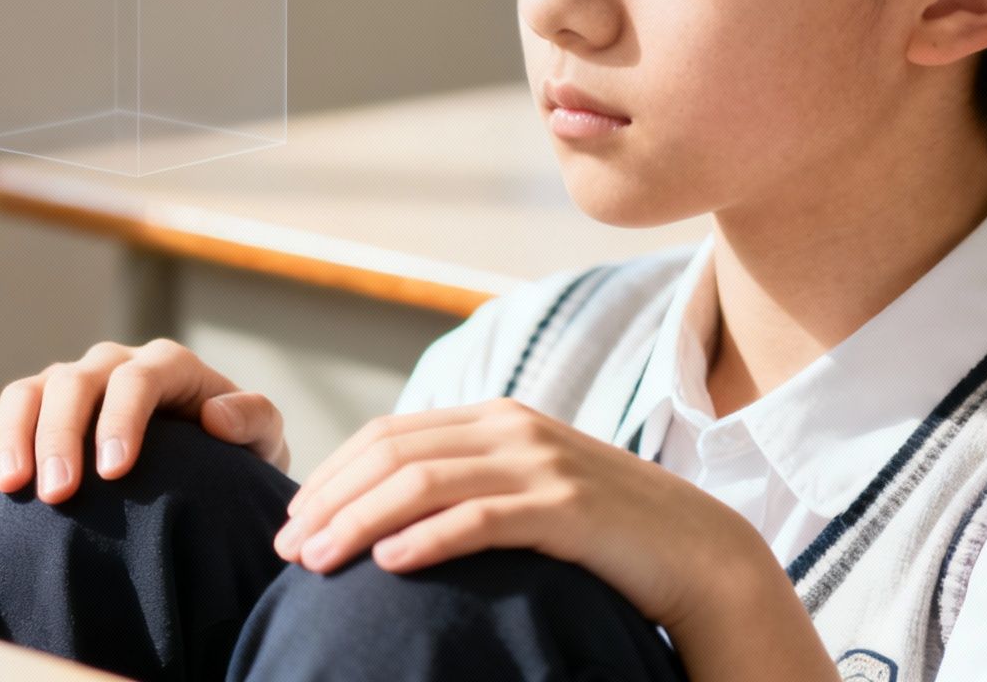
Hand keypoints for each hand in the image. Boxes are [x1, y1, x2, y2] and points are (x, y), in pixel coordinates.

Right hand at [0, 338, 288, 503]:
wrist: (202, 475)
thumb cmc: (233, 460)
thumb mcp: (262, 443)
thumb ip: (254, 421)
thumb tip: (214, 415)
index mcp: (168, 366)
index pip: (138, 379)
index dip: (121, 420)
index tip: (113, 473)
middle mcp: (113, 365)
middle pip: (75, 383)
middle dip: (61, 436)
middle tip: (57, 494)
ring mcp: (70, 385)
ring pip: (29, 391)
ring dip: (15, 435)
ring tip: (11, 486)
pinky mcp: (37, 412)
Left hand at [270, 397, 767, 632]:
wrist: (700, 552)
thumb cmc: (605, 534)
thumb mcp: (532, 491)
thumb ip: (473, 484)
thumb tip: (392, 515)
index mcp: (498, 419)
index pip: (389, 433)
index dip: (331, 473)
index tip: (291, 520)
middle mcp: (513, 429)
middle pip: (392, 451)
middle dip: (328, 498)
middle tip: (286, 548)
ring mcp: (541, 464)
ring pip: (422, 482)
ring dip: (358, 521)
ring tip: (317, 562)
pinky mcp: (566, 509)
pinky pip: (479, 519)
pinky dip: (425, 540)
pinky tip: (388, 567)